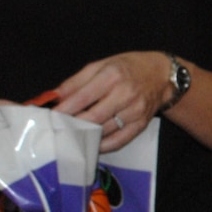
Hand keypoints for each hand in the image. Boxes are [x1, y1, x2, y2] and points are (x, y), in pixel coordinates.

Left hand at [57, 51, 172, 152]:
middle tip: (57, 129)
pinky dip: (102, 146)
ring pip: (104, 131)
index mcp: (112, 76)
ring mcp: (135, 111)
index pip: (83, 97)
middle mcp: (125, 94)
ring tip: (70, 136)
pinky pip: (119, 140)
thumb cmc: (128, 68)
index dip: (64, 109)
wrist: (162, 76)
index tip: (49, 118)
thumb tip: (53, 98)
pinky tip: (91, 144)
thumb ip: (76, 81)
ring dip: (84, 135)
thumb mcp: (101, 65)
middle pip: (92, 117)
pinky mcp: (141, 124)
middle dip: (71, 125)